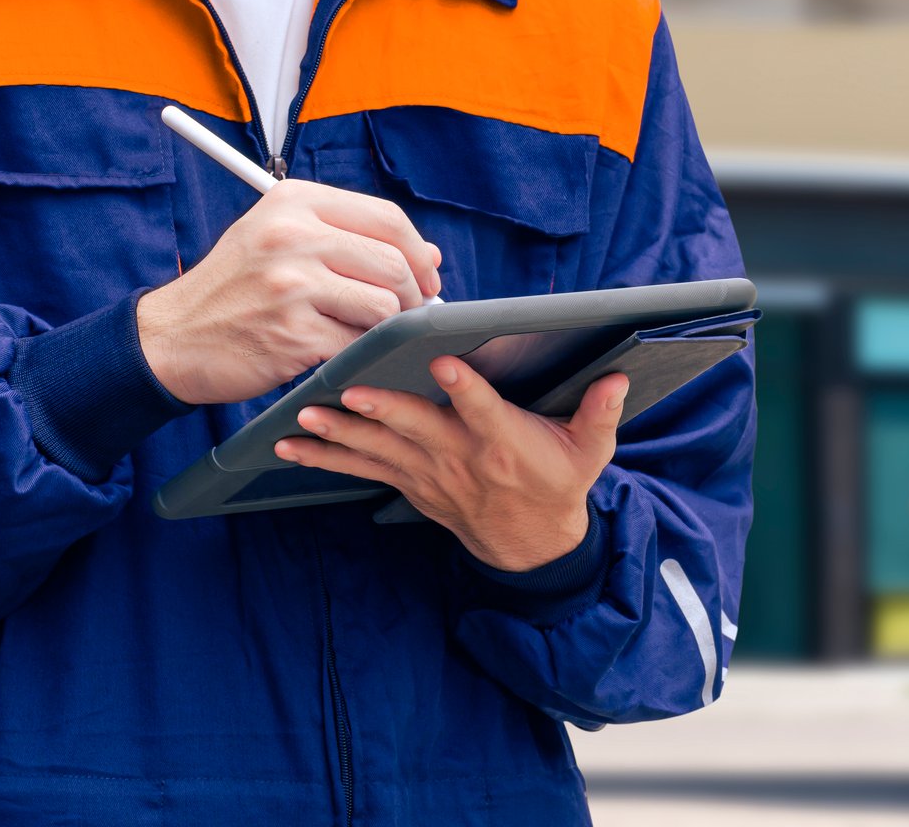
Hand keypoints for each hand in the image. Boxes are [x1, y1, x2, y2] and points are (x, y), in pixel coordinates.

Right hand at [138, 180, 441, 404]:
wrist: (171, 338)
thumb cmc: (235, 289)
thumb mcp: (280, 241)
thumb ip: (351, 238)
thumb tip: (430, 254)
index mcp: (293, 202)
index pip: (387, 218)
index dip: (418, 251)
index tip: (426, 275)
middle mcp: (292, 235)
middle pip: (394, 263)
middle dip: (414, 295)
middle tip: (407, 313)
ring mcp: (292, 285)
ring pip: (386, 306)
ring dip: (389, 327)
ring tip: (368, 331)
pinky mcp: (294, 333)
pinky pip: (360, 344)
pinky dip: (362, 353)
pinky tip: (344, 351)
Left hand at [275, 356, 628, 572]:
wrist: (531, 546)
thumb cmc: (558, 485)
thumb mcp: (591, 452)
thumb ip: (600, 412)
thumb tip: (617, 376)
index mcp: (506, 444)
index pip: (484, 410)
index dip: (465, 389)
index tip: (443, 362)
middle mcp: (463, 458)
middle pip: (418, 429)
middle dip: (382, 411)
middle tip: (348, 392)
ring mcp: (432, 474)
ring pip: (381, 450)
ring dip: (340, 435)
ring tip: (304, 418)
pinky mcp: (411, 484)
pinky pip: (363, 469)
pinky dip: (326, 458)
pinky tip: (291, 446)